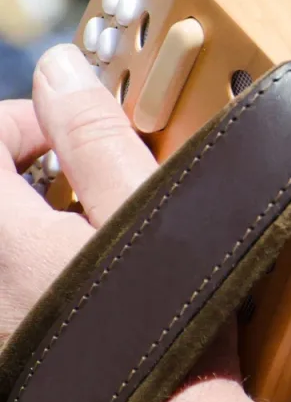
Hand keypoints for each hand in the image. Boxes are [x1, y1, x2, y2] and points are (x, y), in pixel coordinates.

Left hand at [0, 44, 254, 401]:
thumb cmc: (163, 322)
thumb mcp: (143, 210)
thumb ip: (95, 135)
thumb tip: (62, 70)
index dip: (29, 119)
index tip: (79, 136)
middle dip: (32, 163)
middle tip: (89, 178)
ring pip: (3, 227)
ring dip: (35, 208)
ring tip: (92, 225)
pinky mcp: (7, 331)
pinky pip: (13, 268)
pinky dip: (36, 250)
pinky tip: (83, 270)